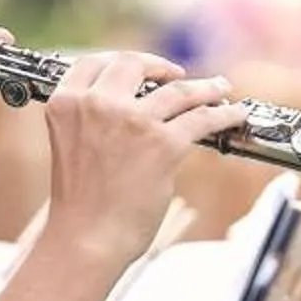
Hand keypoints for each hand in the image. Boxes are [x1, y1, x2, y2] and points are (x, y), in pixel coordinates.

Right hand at [40, 52, 251, 272]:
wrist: (86, 239)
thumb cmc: (80, 205)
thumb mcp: (73, 146)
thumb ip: (94, 121)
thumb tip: (137, 107)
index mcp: (66, 104)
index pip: (93, 64)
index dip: (120, 61)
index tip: (140, 67)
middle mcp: (97, 105)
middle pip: (134, 64)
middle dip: (160, 67)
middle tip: (177, 75)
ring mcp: (132, 121)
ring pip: (178, 90)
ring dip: (204, 87)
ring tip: (219, 87)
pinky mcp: (163, 144)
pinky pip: (203, 119)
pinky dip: (224, 113)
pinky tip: (234, 114)